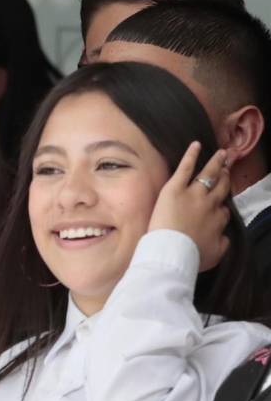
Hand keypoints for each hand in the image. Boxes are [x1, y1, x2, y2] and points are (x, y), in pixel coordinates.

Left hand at [148, 142, 230, 271]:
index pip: (224, 210)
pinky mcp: (175, 188)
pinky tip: (195, 144)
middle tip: (228, 167)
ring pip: (208, 175)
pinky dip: (191, 155)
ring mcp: (193, 193)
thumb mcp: (215, 255)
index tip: (219, 205)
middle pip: (220, 187)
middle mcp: (209, 204)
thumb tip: (223, 237)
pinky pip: (184, 168)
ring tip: (222, 154)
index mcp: (218, 220)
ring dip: (215, 163)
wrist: (172, 251)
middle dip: (225, 176)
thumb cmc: (191, 256)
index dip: (221, 207)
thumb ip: (222, 244)